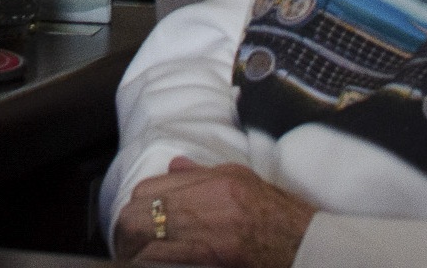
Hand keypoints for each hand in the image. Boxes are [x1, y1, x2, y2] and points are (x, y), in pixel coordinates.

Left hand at [111, 159, 314, 267]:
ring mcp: (209, 231)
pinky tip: (145, 263)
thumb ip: (203, 175)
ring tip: (129, 255)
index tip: (132, 215)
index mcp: (213, 181)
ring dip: (134, 248)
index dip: (135, 204)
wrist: (302, 243)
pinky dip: (151, 261)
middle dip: (126, 228)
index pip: (151, 188)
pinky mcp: (213, 255)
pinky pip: (168, 258)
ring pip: (149, 237)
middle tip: (123, 241)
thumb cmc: (276, 213)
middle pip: (141, 212)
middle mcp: (207, 203)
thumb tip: (173, 168)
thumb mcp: (241, 180)